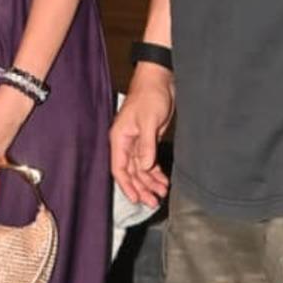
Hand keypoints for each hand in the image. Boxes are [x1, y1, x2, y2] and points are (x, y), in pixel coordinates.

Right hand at [110, 68, 173, 208]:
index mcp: (119, 138)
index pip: (119, 168)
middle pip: (131, 173)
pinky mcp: (148, 141)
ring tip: (161, 194)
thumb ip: (146, 145)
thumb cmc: (150, 95)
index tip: (136, 199)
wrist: (159, 80)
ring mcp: (137, 143)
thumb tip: (145, 166)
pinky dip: (155, 173)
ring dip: (150, 183)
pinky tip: (163, 182)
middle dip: (141, 188)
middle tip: (152, 202)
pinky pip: (149, 162)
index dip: (127, 185)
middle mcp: (126, 143)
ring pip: (141, 170)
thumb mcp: (148, 120)